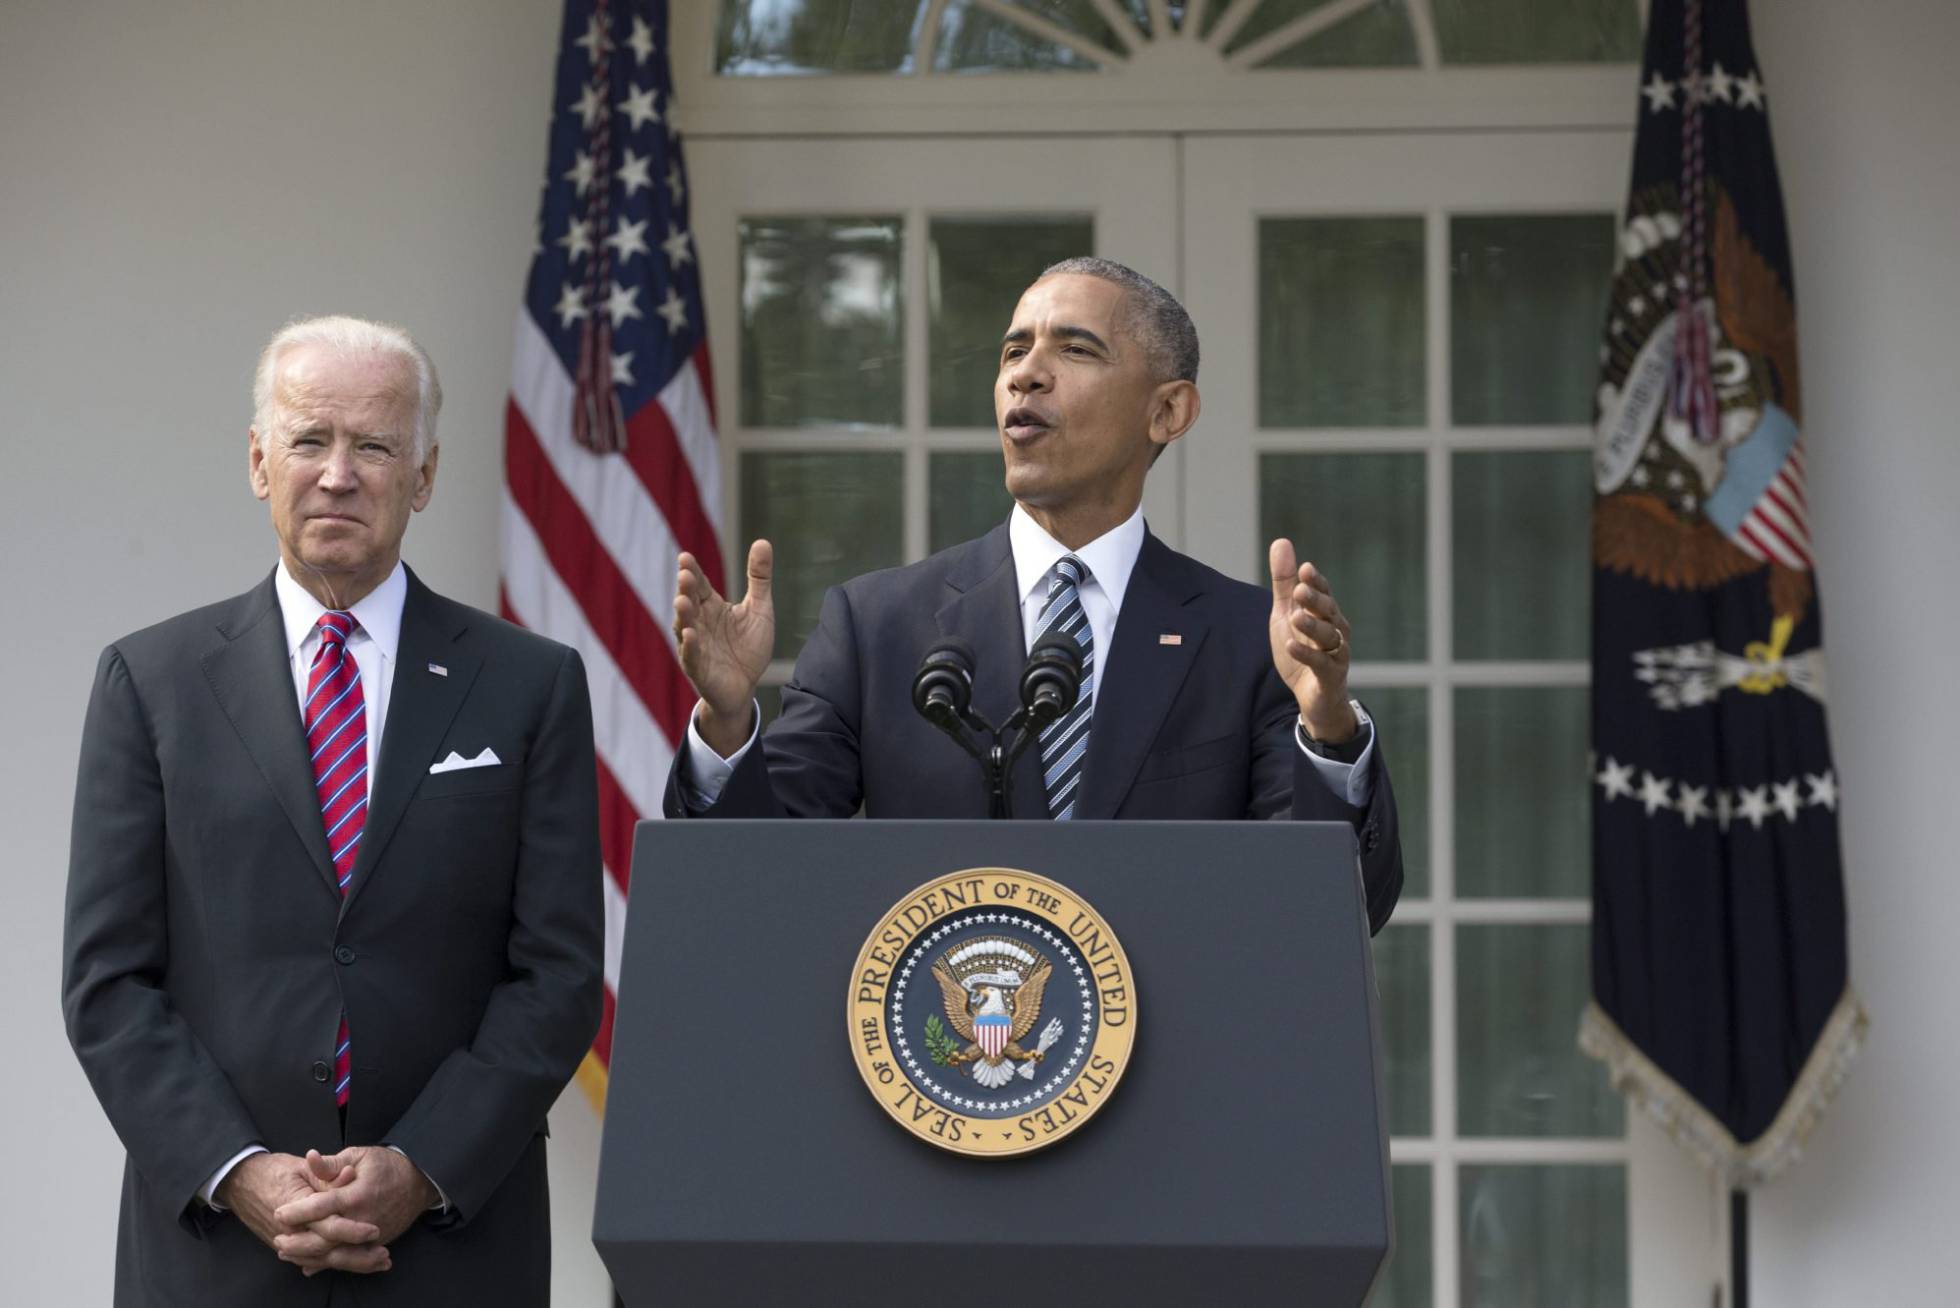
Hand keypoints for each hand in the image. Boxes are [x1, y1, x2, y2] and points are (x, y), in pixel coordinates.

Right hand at [217, 1151, 385, 1275]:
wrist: (242, 1182)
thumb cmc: (274, 1171)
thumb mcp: (302, 1167)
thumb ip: (327, 1173)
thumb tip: (350, 1175)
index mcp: (295, 1209)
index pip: (327, 1226)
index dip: (352, 1230)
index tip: (375, 1231)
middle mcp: (289, 1232)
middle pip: (327, 1250)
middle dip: (356, 1256)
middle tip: (384, 1256)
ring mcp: (285, 1242)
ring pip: (320, 1260)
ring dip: (349, 1263)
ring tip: (377, 1263)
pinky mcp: (286, 1246)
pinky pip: (311, 1260)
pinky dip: (332, 1263)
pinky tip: (354, 1264)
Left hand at [271, 1148, 435, 1274]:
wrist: (420, 1181)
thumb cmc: (387, 1166)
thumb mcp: (360, 1156)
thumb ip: (332, 1164)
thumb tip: (310, 1157)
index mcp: (357, 1194)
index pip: (321, 1206)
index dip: (298, 1211)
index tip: (279, 1213)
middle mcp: (363, 1219)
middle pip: (325, 1238)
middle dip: (298, 1242)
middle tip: (278, 1240)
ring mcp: (371, 1235)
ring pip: (334, 1254)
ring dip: (308, 1256)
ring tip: (287, 1253)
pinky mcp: (376, 1244)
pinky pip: (348, 1259)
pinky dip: (326, 1263)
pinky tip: (308, 1264)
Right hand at [674, 539, 774, 754]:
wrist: (747, 687)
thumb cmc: (748, 646)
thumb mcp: (758, 609)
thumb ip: (759, 578)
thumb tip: (762, 541)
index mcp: (710, 607)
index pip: (699, 585)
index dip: (693, 572)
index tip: (685, 557)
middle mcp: (698, 623)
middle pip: (689, 603)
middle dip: (685, 590)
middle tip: (685, 575)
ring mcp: (696, 646)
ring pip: (685, 628)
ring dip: (683, 616)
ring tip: (682, 602)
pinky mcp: (699, 669)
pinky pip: (692, 656)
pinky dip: (690, 646)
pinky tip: (690, 635)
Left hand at [1268, 538, 1357, 743]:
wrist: (1312, 696)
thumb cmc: (1302, 650)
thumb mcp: (1286, 614)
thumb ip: (1285, 582)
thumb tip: (1281, 542)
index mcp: (1326, 614)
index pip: (1323, 593)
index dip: (1316, 582)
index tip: (1304, 569)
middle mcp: (1336, 631)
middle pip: (1329, 612)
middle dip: (1316, 601)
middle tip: (1301, 589)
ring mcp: (1335, 654)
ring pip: (1329, 637)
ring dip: (1313, 626)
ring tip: (1295, 617)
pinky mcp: (1330, 677)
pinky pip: (1321, 664)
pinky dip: (1307, 654)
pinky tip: (1291, 645)